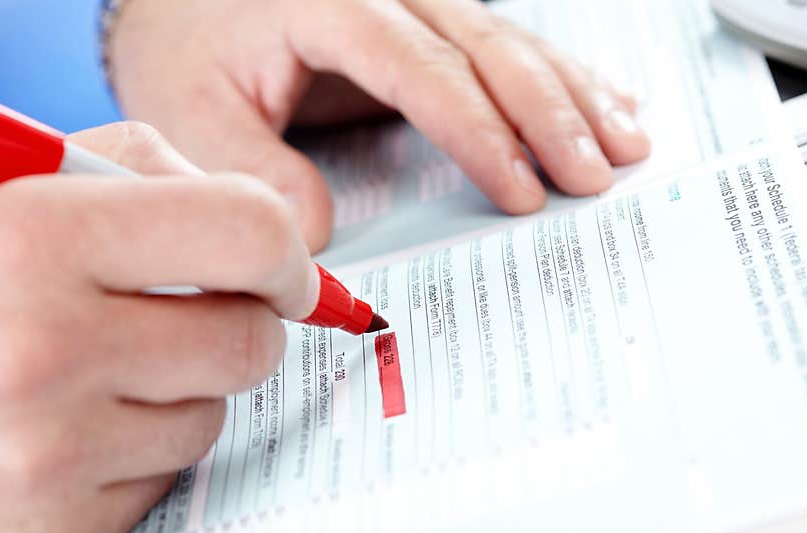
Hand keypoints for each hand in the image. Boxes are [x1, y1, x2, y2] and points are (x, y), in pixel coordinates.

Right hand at [0, 122, 317, 532]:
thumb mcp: (11, 192)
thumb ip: (140, 174)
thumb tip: (272, 229)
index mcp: (33, 239)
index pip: (248, 233)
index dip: (287, 255)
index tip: (286, 274)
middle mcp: (40, 350)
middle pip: (249, 340)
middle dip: (239, 326)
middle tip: (191, 320)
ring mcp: (47, 454)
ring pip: (211, 416)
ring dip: (179, 393)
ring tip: (93, 376)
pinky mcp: (54, 532)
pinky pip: (163, 480)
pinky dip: (135, 453)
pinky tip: (66, 434)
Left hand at [109, 0, 650, 252]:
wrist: (179, 1)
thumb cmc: (186, 48)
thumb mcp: (195, 112)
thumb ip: (256, 169)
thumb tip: (317, 236)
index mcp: (331, 3)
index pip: (424, 72)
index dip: (479, 134)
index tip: (520, 191)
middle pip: (487, 49)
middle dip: (551, 115)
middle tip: (600, 173)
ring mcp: (411, 3)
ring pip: (509, 41)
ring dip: (572, 93)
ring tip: (626, 141)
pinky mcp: (423, 25)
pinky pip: (500, 46)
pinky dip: (556, 77)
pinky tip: (602, 99)